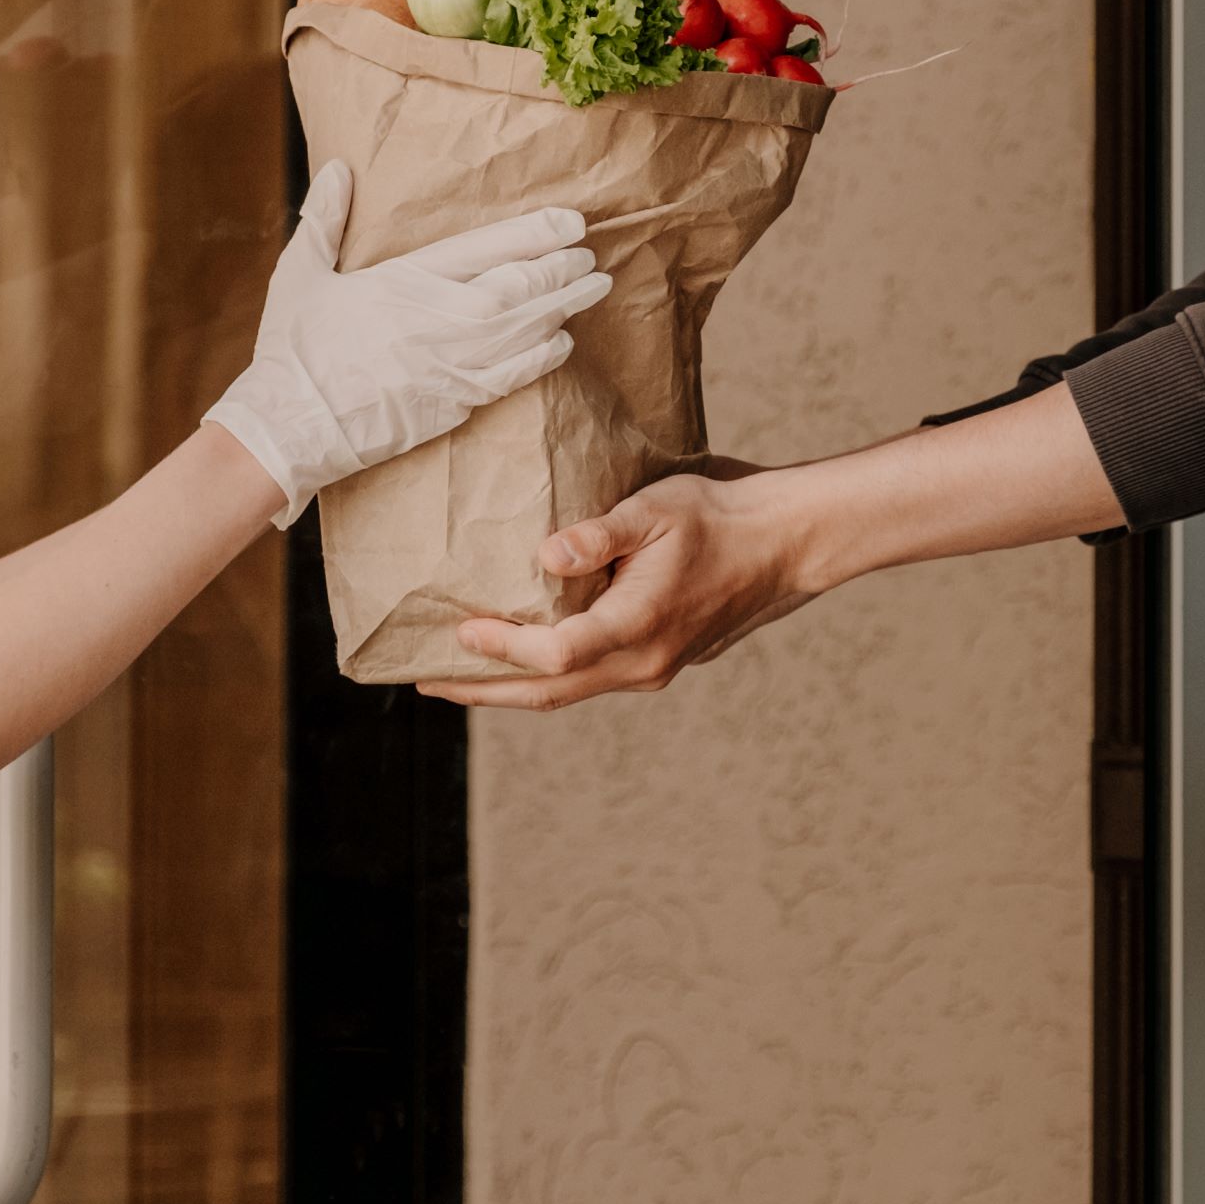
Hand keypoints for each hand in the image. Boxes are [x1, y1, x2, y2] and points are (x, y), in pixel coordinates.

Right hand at [204, 161, 609, 524]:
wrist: (291, 428)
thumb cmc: (293, 352)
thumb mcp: (300, 275)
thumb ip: (324, 219)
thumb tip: (337, 168)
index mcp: (406, 281)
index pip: (487, 248)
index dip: (536, 234)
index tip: (571, 224)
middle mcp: (440, 319)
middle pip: (519, 287)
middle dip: (561, 270)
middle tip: (591, 257)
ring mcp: (453, 364)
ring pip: (525, 329)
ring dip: (564, 307)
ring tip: (594, 288)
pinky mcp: (455, 403)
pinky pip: (513, 376)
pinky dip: (543, 357)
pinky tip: (563, 343)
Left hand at [425, 469, 823, 709]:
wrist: (780, 545)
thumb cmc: (717, 518)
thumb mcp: (657, 510)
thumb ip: (600, 534)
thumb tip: (545, 555)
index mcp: (638, 626)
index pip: (554, 655)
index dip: (501, 648)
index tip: (460, 627)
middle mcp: (641, 662)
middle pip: (547, 693)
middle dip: (482, 690)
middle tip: (425, 680)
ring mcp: (650, 670)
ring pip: (566, 692)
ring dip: (509, 688)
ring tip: (457, 677)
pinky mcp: (654, 663)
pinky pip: (586, 680)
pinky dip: (544, 677)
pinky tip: (518, 661)